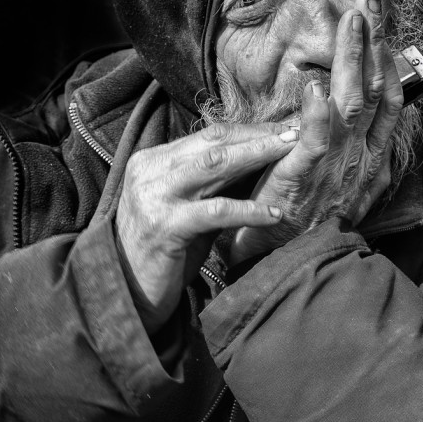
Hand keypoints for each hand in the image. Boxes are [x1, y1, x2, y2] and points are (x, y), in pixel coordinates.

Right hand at [115, 123, 297, 332]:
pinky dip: (248, 210)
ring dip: (257, 156)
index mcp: (153, 161)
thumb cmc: (164, 250)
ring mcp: (154, 196)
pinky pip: (216, 211)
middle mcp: (150, 171)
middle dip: (258, 136)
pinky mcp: (164, 226)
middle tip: (294, 132)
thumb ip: (212, 183)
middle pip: (213, 143)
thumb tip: (257, 159)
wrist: (128, 292)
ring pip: (214, 165)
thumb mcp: (186, 207)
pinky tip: (274, 214)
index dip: (248, 130)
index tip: (281, 129)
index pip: (207, 135)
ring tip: (290, 153)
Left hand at [229, 0, 403, 264]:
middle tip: (367, 4)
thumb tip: (341, 106)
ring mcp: (337, 168)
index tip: (381, 30)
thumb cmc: (303, 219)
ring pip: (351, 104)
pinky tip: (314, 84)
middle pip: (374, 92)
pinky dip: (316, 112)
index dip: (386, 63)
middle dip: (372, 45)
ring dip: (352, 60)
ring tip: (351, 22)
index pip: (386, 102)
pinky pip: (316, 140)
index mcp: (370, 160)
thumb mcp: (336, 181)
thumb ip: (343, 147)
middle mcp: (362, 160)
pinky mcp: (305, 178)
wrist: (286, 263)